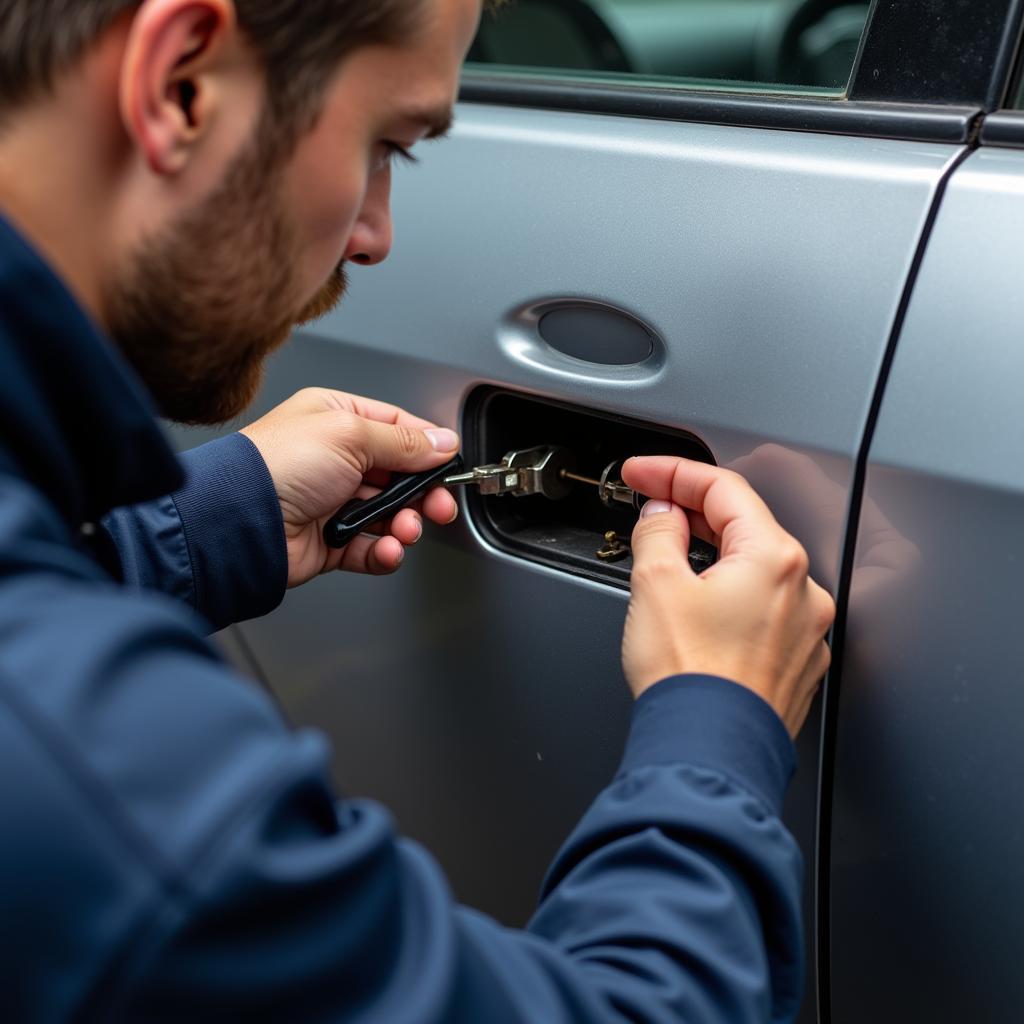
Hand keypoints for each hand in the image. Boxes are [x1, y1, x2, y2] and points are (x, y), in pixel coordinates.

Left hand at [240, 388, 459, 586]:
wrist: (239, 521)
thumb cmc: (277, 465)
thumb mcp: (351, 435)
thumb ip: (404, 441)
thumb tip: (442, 441)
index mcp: (335, 419)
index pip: (396, 429)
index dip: (427, 448)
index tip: (448, 466)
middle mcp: (333, 458)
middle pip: (398, 476)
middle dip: (422, 494)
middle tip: (437, 506)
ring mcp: (331, 501)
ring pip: (388, 515)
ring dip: (405, 524)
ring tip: (404, 529)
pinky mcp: (329, 541)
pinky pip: (370, 548)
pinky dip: (385, 552)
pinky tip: (387, 549)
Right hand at [620, 457, 835, 737]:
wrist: (707, 753)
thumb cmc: (690, 678)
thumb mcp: (655, 585)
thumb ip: (658, 532)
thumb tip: (661, 515)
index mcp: (774, 559)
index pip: (723, 489)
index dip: (673, 473)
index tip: (642, 474)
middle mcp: (802, 592)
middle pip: (743, 527)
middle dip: (691, 513)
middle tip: (649, 509)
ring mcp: (803, 632)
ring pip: (753, 572)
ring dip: (710, 557)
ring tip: (666, 564)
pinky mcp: (794, 664)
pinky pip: (761, 611)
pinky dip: (729, 599)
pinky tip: (697, 611)